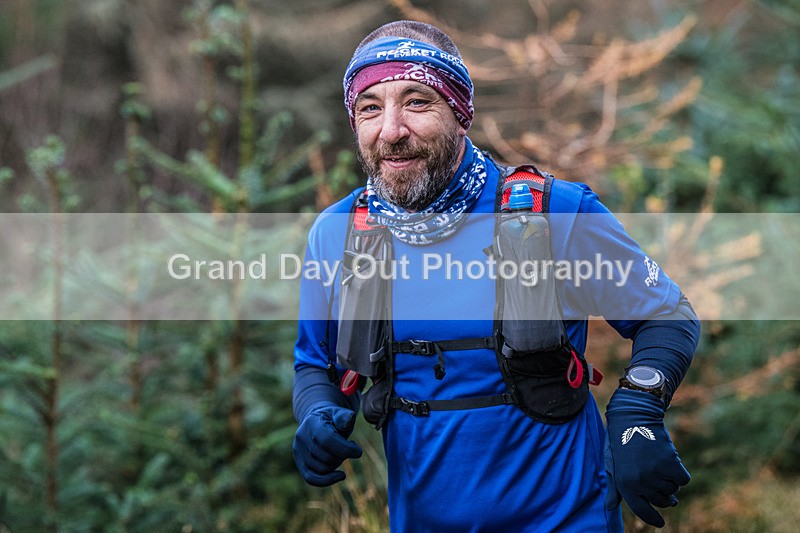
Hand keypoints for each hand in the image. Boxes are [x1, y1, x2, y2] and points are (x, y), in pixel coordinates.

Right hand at [293, 405, 362, 486]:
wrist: (316, 420)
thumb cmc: (332, 418)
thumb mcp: (340, 413)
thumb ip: (345, 417)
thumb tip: (349, 419)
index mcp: (311, 423)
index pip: (327, 440)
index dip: (345, 449)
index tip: (358, 452)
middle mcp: (301, 438)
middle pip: (326, 457)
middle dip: (342, 456)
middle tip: (349, 448)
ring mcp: (298, 451)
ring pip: (322, 469)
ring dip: (337, 464)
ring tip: (341, 453)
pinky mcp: (300, 463)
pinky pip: (312, 479)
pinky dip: (328, 480)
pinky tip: (341, 475)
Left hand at [604, 388, 689, 527]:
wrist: (633, 416)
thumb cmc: (622, 440)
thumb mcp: (614, 464)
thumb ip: (614, 488)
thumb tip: (609, 508)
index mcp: (624, 484)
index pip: (642, 510)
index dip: (652, 518)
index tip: (661, 523)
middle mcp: (639, 482)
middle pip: (661, 501)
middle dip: (662, 492)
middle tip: (655, 473)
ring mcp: (655, 474)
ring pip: (673, 490)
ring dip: (669, 479)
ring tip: (657, 461)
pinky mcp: (669, 464)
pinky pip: (683, 479)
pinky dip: (680, 472)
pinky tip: (669, 458)